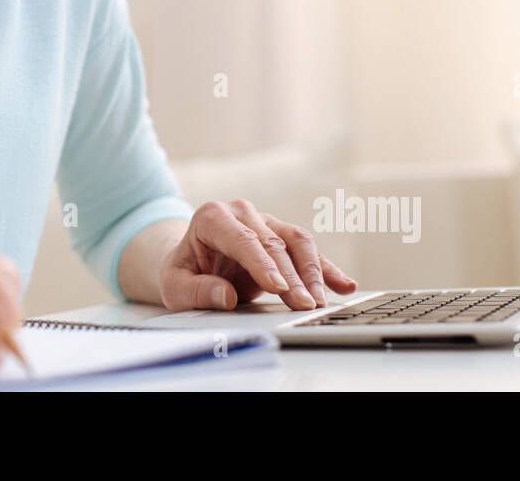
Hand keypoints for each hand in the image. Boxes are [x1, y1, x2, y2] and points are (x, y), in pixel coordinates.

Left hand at [159, 199, 356, 310]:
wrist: (190, 261)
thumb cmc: (182, 272)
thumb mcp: (175, 286)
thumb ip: (197, 290)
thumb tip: (225, 296)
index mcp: (212, 217)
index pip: (242, 240)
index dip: (262, 264)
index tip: (278, 288)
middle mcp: (241, 212)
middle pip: (273, 243)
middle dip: (291, 277)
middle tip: (304, 306)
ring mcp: (264, 221)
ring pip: (296, 242)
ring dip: (312, 273)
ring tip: (321, 301)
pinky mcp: (281, 234)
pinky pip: (307, 250)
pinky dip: (326, 268)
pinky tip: (344, 284)